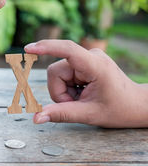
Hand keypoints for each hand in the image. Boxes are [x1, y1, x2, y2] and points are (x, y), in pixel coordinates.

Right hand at [25, 40, 147, 127]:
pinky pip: (63, 75)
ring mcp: (86, 58)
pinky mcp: (82, 62)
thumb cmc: (119, 109)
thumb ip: (61, 114)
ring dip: (64, 92)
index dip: (46, 48)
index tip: (28, 48)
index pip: (67, 50)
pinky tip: (82, 93)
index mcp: (95, 65)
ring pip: (56, 75)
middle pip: (55, 72)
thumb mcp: (89, 115)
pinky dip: (68, 89)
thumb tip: (36, 118)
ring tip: (82, 99)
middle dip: (60, 92)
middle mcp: (90, 56)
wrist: (137, 105)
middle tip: (76, 104)